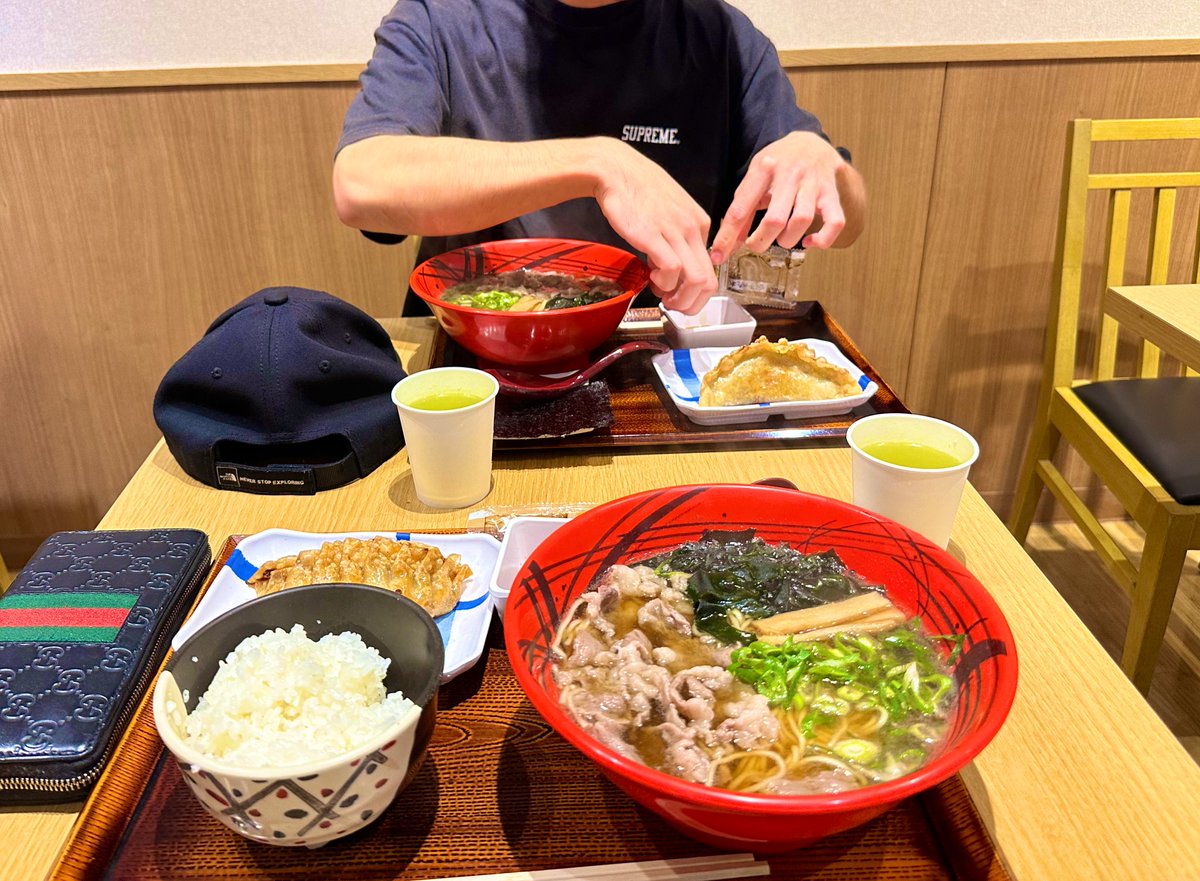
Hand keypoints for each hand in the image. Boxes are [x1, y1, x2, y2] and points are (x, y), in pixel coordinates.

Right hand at [590, 139, 715, 314]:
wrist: (616, 169)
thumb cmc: (637, 188)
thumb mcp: (669, 209)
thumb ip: (676, 234)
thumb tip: (672, 263)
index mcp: (699, 222)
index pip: (710, 267)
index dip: (694, 289)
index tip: (678, 291)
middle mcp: (692, 228)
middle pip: (708, 280)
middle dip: (692, 303)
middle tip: (675, 306)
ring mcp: (675, 232)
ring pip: (696, 280)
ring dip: (679, 299)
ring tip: (662, 296)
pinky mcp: (654, 236)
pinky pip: (672, 271)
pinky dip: (663, 284)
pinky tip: (651, 277)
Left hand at [710, 131, 848, 263]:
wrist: (811, 142)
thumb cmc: (778, 165)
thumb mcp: (754, 178)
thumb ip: (741, 209)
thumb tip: (727, 244)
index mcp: (764, 168)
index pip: (740, 208)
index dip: (727, 236)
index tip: (718, 255)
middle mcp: (790, 174)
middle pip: (774, 218)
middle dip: (760, 241)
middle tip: (756, 245)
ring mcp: (813, 183)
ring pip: (802, 220)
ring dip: (787, 240)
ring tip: (781, 239)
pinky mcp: (831, 193)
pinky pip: (835, 221)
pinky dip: (823, 239)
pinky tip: (810, 242)